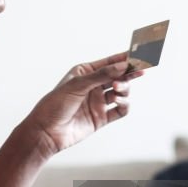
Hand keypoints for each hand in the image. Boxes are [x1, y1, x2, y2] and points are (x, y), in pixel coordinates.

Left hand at [22, 52, 143, 157]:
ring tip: (116, 89)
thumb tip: (123, 66)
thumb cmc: (55, 104)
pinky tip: (119, 102)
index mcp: (85, 73)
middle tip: (140, 70)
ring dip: (123, 89)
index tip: (138, 54)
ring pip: (121, 92)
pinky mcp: (101, 118)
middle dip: (129, 73)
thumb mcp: (77, 85)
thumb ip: (101, 75)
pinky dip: (124, 105)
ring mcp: (98, 102)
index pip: (109, 62)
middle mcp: (93, 86)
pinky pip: (120, 110)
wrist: (46, 132)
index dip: (124, 58)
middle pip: (118, 76)